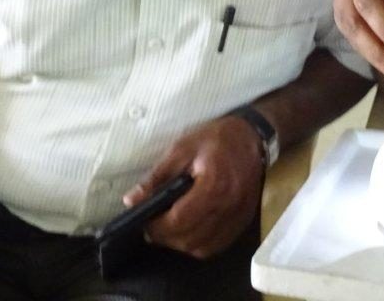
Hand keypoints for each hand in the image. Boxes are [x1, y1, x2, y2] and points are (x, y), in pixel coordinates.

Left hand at [123, 114, 263, 258]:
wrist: (253, 136)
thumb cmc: (216, 138)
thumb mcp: (181, 149)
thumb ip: (157, 177)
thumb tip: (131, 200)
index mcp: (213, 185)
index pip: (179, 220)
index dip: (157, 227)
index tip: (143, 221)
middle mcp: (228, 206)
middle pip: (190, 238)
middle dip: (166, 237)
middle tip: (153, 226)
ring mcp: (238, 216)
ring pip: (203, 247)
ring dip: (182, 243)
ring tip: (170, 228)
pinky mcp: (244, 220)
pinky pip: (218, 245)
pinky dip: (200, 244)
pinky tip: (190, 230)